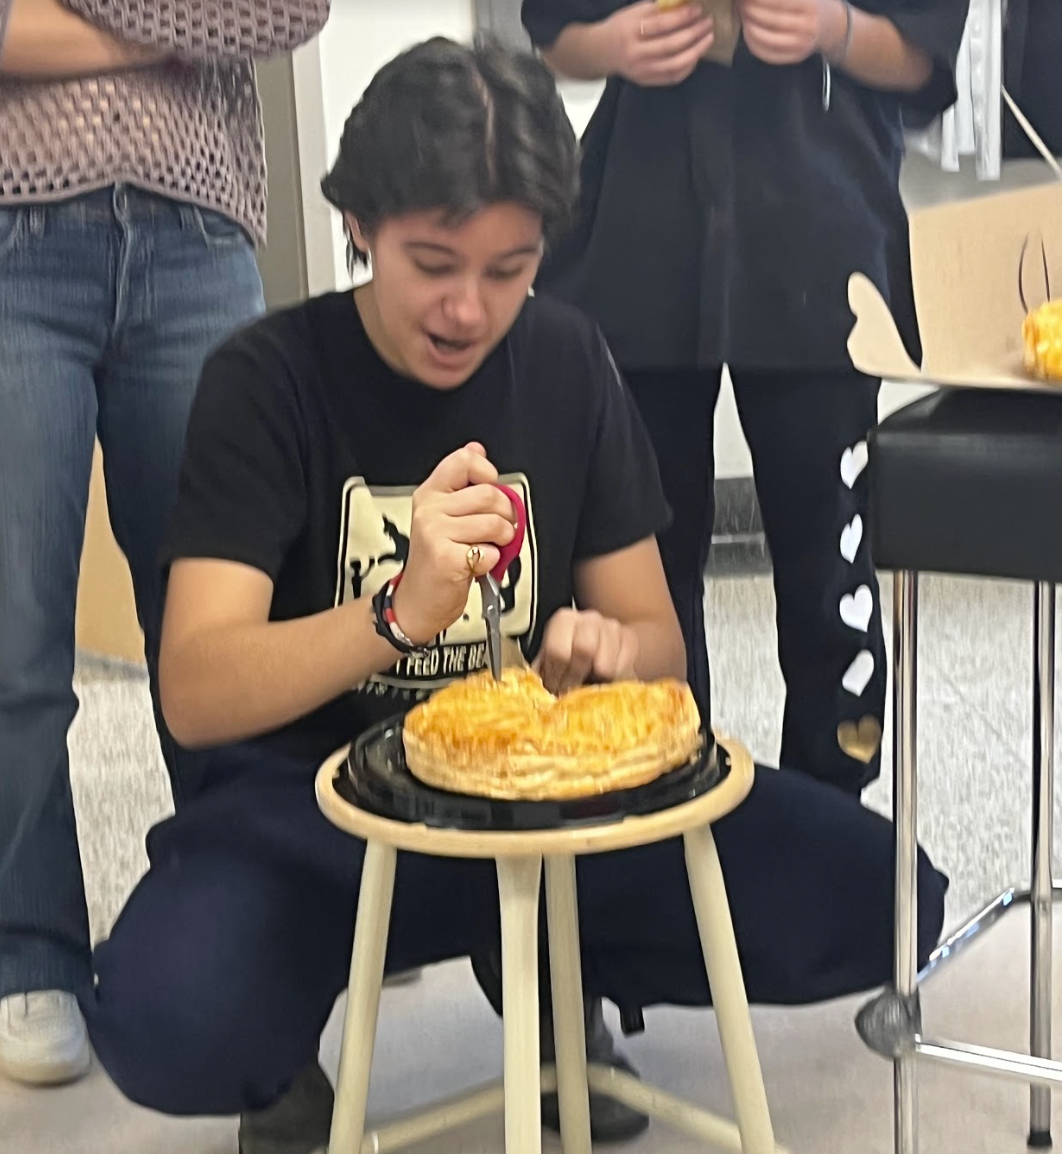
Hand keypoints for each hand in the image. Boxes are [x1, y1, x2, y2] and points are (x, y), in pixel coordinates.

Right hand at [390, 444, 517, 645]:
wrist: (418, 601)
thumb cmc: (437, 559)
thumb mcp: (446, 515)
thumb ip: (462, 483)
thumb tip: (476, 449)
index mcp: (430, 493)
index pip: (464, 461)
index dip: (487, 474)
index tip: (491, 490)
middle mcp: (430, 510)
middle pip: (488, 494)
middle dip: (506, 514)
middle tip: (499, 530)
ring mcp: (435, 534)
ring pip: (494, 524)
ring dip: (502, 541)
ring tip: (489, 548)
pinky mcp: (446, 559)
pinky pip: (490, 552)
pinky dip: (492, 562)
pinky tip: (477, 564)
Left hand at [534, 609, 639, 695]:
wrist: (601, 653)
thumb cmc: (571, 662)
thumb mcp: (551, 666)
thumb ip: (541, 676)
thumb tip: (534, 693)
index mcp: (563, 620)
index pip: (558, 650)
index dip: (556, 676)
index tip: (557, 688)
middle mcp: (588, 618)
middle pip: (584, 650)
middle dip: (576, 676)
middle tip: (573, 689)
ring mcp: (612, 626)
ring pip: (605, 664)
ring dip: (595, 681)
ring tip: (589, 684)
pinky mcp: (630, 639)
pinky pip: (622, 668)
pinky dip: (613, 680)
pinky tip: (605, 679)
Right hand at [601, 1, 715, 85]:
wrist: (602, 52)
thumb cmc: (621, 27)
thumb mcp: (634, 12)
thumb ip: (657, 10)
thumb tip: (685, 5)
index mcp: (631, 31)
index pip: (661, 24)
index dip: (682, 16)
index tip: (698, 9)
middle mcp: (635, 54)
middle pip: (670, 46)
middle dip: (693, 33)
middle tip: (708, 23)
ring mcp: (641, 70)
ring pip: (674, 65)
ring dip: (696, 52)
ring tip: (708, 38)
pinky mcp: (646, 81)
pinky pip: (672, 77)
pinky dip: (688, 67)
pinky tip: (697, 55)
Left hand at [738, 0, 845, 64]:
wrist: (830, 25)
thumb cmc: (810, 4)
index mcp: (809, 5)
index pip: (777, 1)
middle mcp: (807, 26)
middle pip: (771, 19)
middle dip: (751, 10)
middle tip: (741, 4)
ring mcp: (801, 45)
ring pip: (767, 39)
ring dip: (749, 27)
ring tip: (744, 16)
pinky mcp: (795, 57)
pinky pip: (768, 54)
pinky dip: (753, 44)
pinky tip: (748, 32)